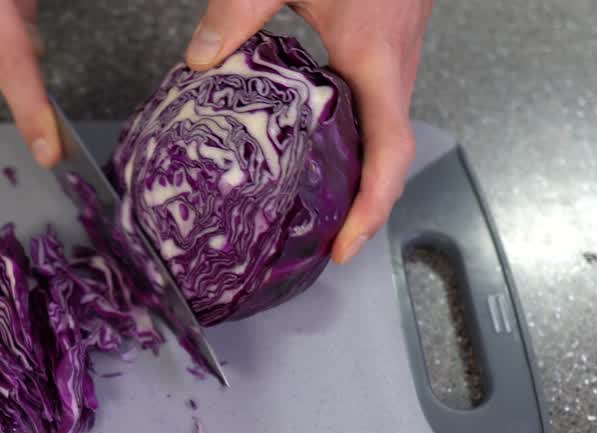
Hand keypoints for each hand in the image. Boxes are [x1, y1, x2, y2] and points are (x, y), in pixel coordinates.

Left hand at [185, 0, 432, 263]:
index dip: (372, 207)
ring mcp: (398, 53)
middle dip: (365, 206)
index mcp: (376, 56)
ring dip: (365, 174)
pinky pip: (381, 105)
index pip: (387, 151)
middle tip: (328, 244)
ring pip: (389, 131)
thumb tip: (198, 63)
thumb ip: (237, 14)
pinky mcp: (389, 42)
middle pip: (391, 154)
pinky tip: (324, 144)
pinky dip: (361, 138)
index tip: (346, 245)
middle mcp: (397, 63)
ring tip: (327, 209)